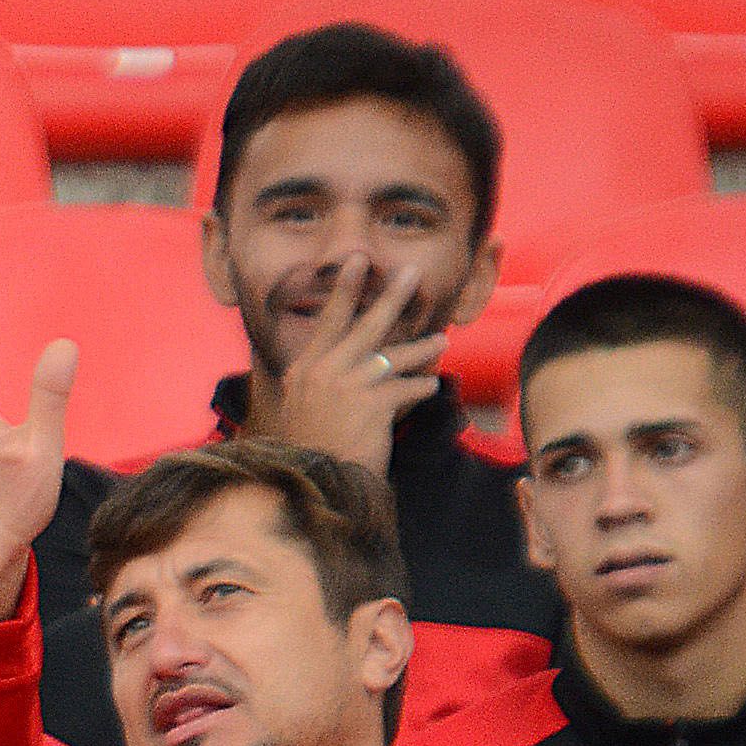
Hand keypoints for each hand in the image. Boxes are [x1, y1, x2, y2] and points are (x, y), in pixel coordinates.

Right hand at [265, 257, 446, 476]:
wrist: (314, 484)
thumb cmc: (312, 450)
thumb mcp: (303, 409)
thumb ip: (320, 381)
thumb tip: (347, 363)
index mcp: (305, 369)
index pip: (329, 321)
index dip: (345, 289)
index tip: (358, 261)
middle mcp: (324, 371)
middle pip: (365, 324)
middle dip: (391, 296)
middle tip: (412, 273)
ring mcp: (348, 386)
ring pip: (395, 355)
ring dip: (423, 347)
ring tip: (442, 339)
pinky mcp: (372, 405)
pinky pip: (408, 387)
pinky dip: (421, 386)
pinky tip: (430, 384)